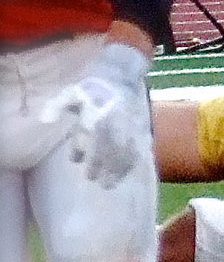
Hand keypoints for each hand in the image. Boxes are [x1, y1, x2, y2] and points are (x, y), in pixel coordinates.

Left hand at [39, 42, 149, 189]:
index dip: (80, 149)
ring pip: (125, 152)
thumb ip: (57, 106)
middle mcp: (114, 121)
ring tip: (109, 184)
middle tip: (93, 180)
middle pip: (108, 148)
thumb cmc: (92, 88)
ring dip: (117, 170)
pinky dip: (132, 162)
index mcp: (97, 112)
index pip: (88, 134)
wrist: (121, 77)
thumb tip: (44, 120)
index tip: (74, 161)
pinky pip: (139, 149)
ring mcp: (130, 126)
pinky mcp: (141, 129)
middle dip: (101, 166)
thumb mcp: (71, 92)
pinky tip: (126, 172)